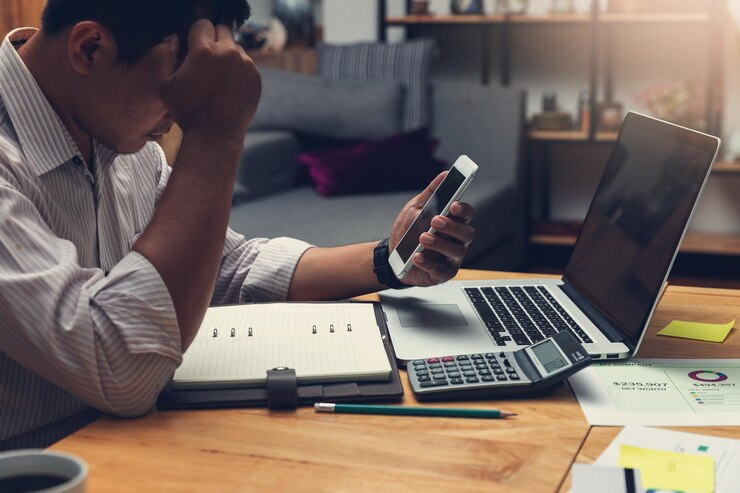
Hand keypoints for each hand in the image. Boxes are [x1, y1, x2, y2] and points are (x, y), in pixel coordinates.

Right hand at [152, 19, 260, 142]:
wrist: (216, 135)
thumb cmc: (187, 111)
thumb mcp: (163, 84)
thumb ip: (162, 54)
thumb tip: (173, 37)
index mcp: (204, 51)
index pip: (202, 24)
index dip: (194, 35)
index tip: (192, 49)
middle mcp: (228, 53)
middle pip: (222, 29)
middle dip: (212, 39)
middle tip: (204, 59)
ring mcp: (245, 64)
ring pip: (235, 46)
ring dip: (226, 54)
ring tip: (215, 76)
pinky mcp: (255, 76)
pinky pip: (245, 62)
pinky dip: (237, 68)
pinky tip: (227, 86)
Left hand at [389, 172, 475, 286]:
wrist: (391, 256)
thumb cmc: (408, 231)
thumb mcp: (416, 208)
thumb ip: (432, 193)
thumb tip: (445, 175)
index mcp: (453, 222)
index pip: (467, 214)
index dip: (464, 210)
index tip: (454, 205)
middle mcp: (456, 240)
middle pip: (467, 233)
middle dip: (452, 227)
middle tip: (435, 221)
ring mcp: (451, 258)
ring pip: (456, 251)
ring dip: (440, 243)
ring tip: (423, 238)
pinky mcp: (443, 274)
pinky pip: (441, 270)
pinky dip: (428, 262)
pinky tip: (417, 256)